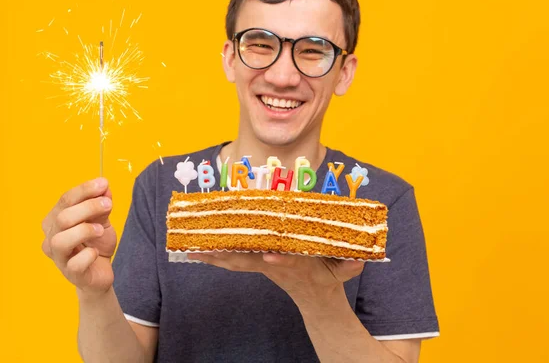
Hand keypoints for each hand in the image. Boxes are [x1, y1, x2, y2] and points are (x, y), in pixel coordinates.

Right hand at [42, 178, 116, 297]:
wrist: (101, 271)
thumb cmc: (96, 242)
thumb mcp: (101, 219)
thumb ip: (101, 203)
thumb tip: (104, 185)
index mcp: (55, 220)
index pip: (65, 200)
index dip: (84, 190)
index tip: (103, 184)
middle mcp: (51, 237)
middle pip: (63, 217)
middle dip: (88, 207)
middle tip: (108, 205)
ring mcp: (59, 257)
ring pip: (61, 240)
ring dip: (85, 230)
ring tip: (100, 230)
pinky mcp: (70, 274)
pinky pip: (75, 263)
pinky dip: (89, 255)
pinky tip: (96, 252)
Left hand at [188, 252, 363, 307]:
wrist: (318, 299)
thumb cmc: (330, 279)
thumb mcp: (344, 273)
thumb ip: (350, 267)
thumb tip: (359, 262)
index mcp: (297, 267)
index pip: (287, 262)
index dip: (280, 261)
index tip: (270, 257)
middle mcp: (275, 265)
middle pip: (248, 261)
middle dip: (225, 256)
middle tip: (200, 250)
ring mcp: (265, 265)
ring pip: (236, 260)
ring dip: (213, 255)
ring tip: (189, 249)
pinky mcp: (260, 263)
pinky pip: (235, 259)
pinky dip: (217, 254)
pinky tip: (199, 249)